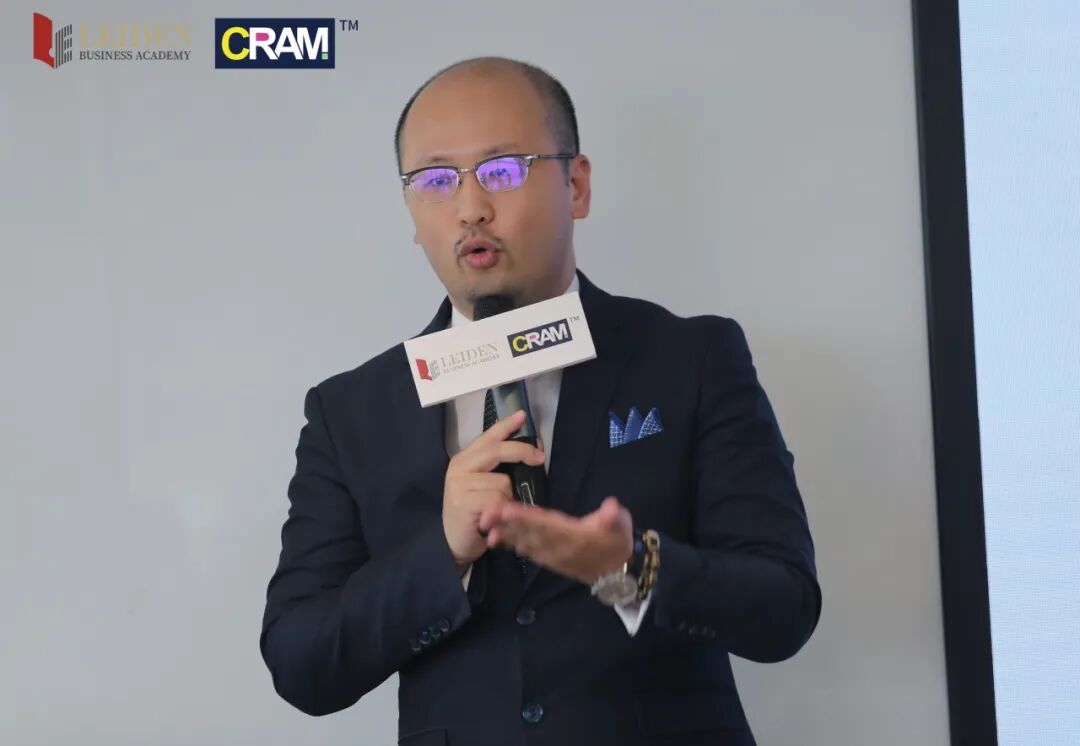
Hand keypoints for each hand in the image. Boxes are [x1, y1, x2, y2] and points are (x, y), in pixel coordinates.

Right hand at [442, 409, 545, 566]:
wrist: (453, 542)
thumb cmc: (473, 513)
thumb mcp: (481, 485)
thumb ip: (495, 469)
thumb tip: (527, 453)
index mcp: (464, 460)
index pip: (487, 437)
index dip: (505, 426)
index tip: (522, 415)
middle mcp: (459, 467)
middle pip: (496, 450)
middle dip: (521, 451)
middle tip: (540, 458)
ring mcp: (459, 484)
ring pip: (502, 481)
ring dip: (508, 497)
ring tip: (496, 509)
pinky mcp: (464, 502)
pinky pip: (498, 499)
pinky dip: (503, 509)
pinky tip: (492, 517)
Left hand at [477, 496, 633, 585]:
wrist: (619, 572)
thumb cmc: (618, 541)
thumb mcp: (621, 525)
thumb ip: (614, 517)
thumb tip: (611, 507)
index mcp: (575, 536)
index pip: (546, 524)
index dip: (527, 518)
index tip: (507, 509)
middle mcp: (560, 548)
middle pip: (530, 534)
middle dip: (508, 524)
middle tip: (486, 514)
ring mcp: (554, 556)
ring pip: (526, 543)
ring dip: (506, 535)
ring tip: (487, 528)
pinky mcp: (551, 560)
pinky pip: (529, 551)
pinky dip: (514, 545)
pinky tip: (499, 539)